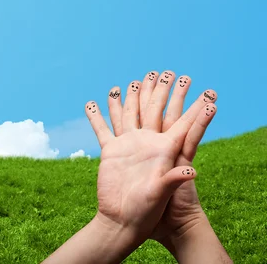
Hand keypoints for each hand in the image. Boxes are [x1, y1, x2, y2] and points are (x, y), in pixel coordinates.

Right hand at [85, 70, 216, 241]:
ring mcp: (128, 145)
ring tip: (129, 82)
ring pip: (127, 114)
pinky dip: (96, 116)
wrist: (125, 220)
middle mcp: (147, 142)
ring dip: (128, 98)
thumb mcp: (163, 192)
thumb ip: (173, 178)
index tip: (202, 90)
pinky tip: (91, 104)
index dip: (192, 106)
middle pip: (153, 110)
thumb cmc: (149, 210)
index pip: (180, 122)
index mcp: (163, 149)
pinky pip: (102, 129)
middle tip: (162, 71)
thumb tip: (191, 171)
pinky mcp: (110, 152)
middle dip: (158, 91)